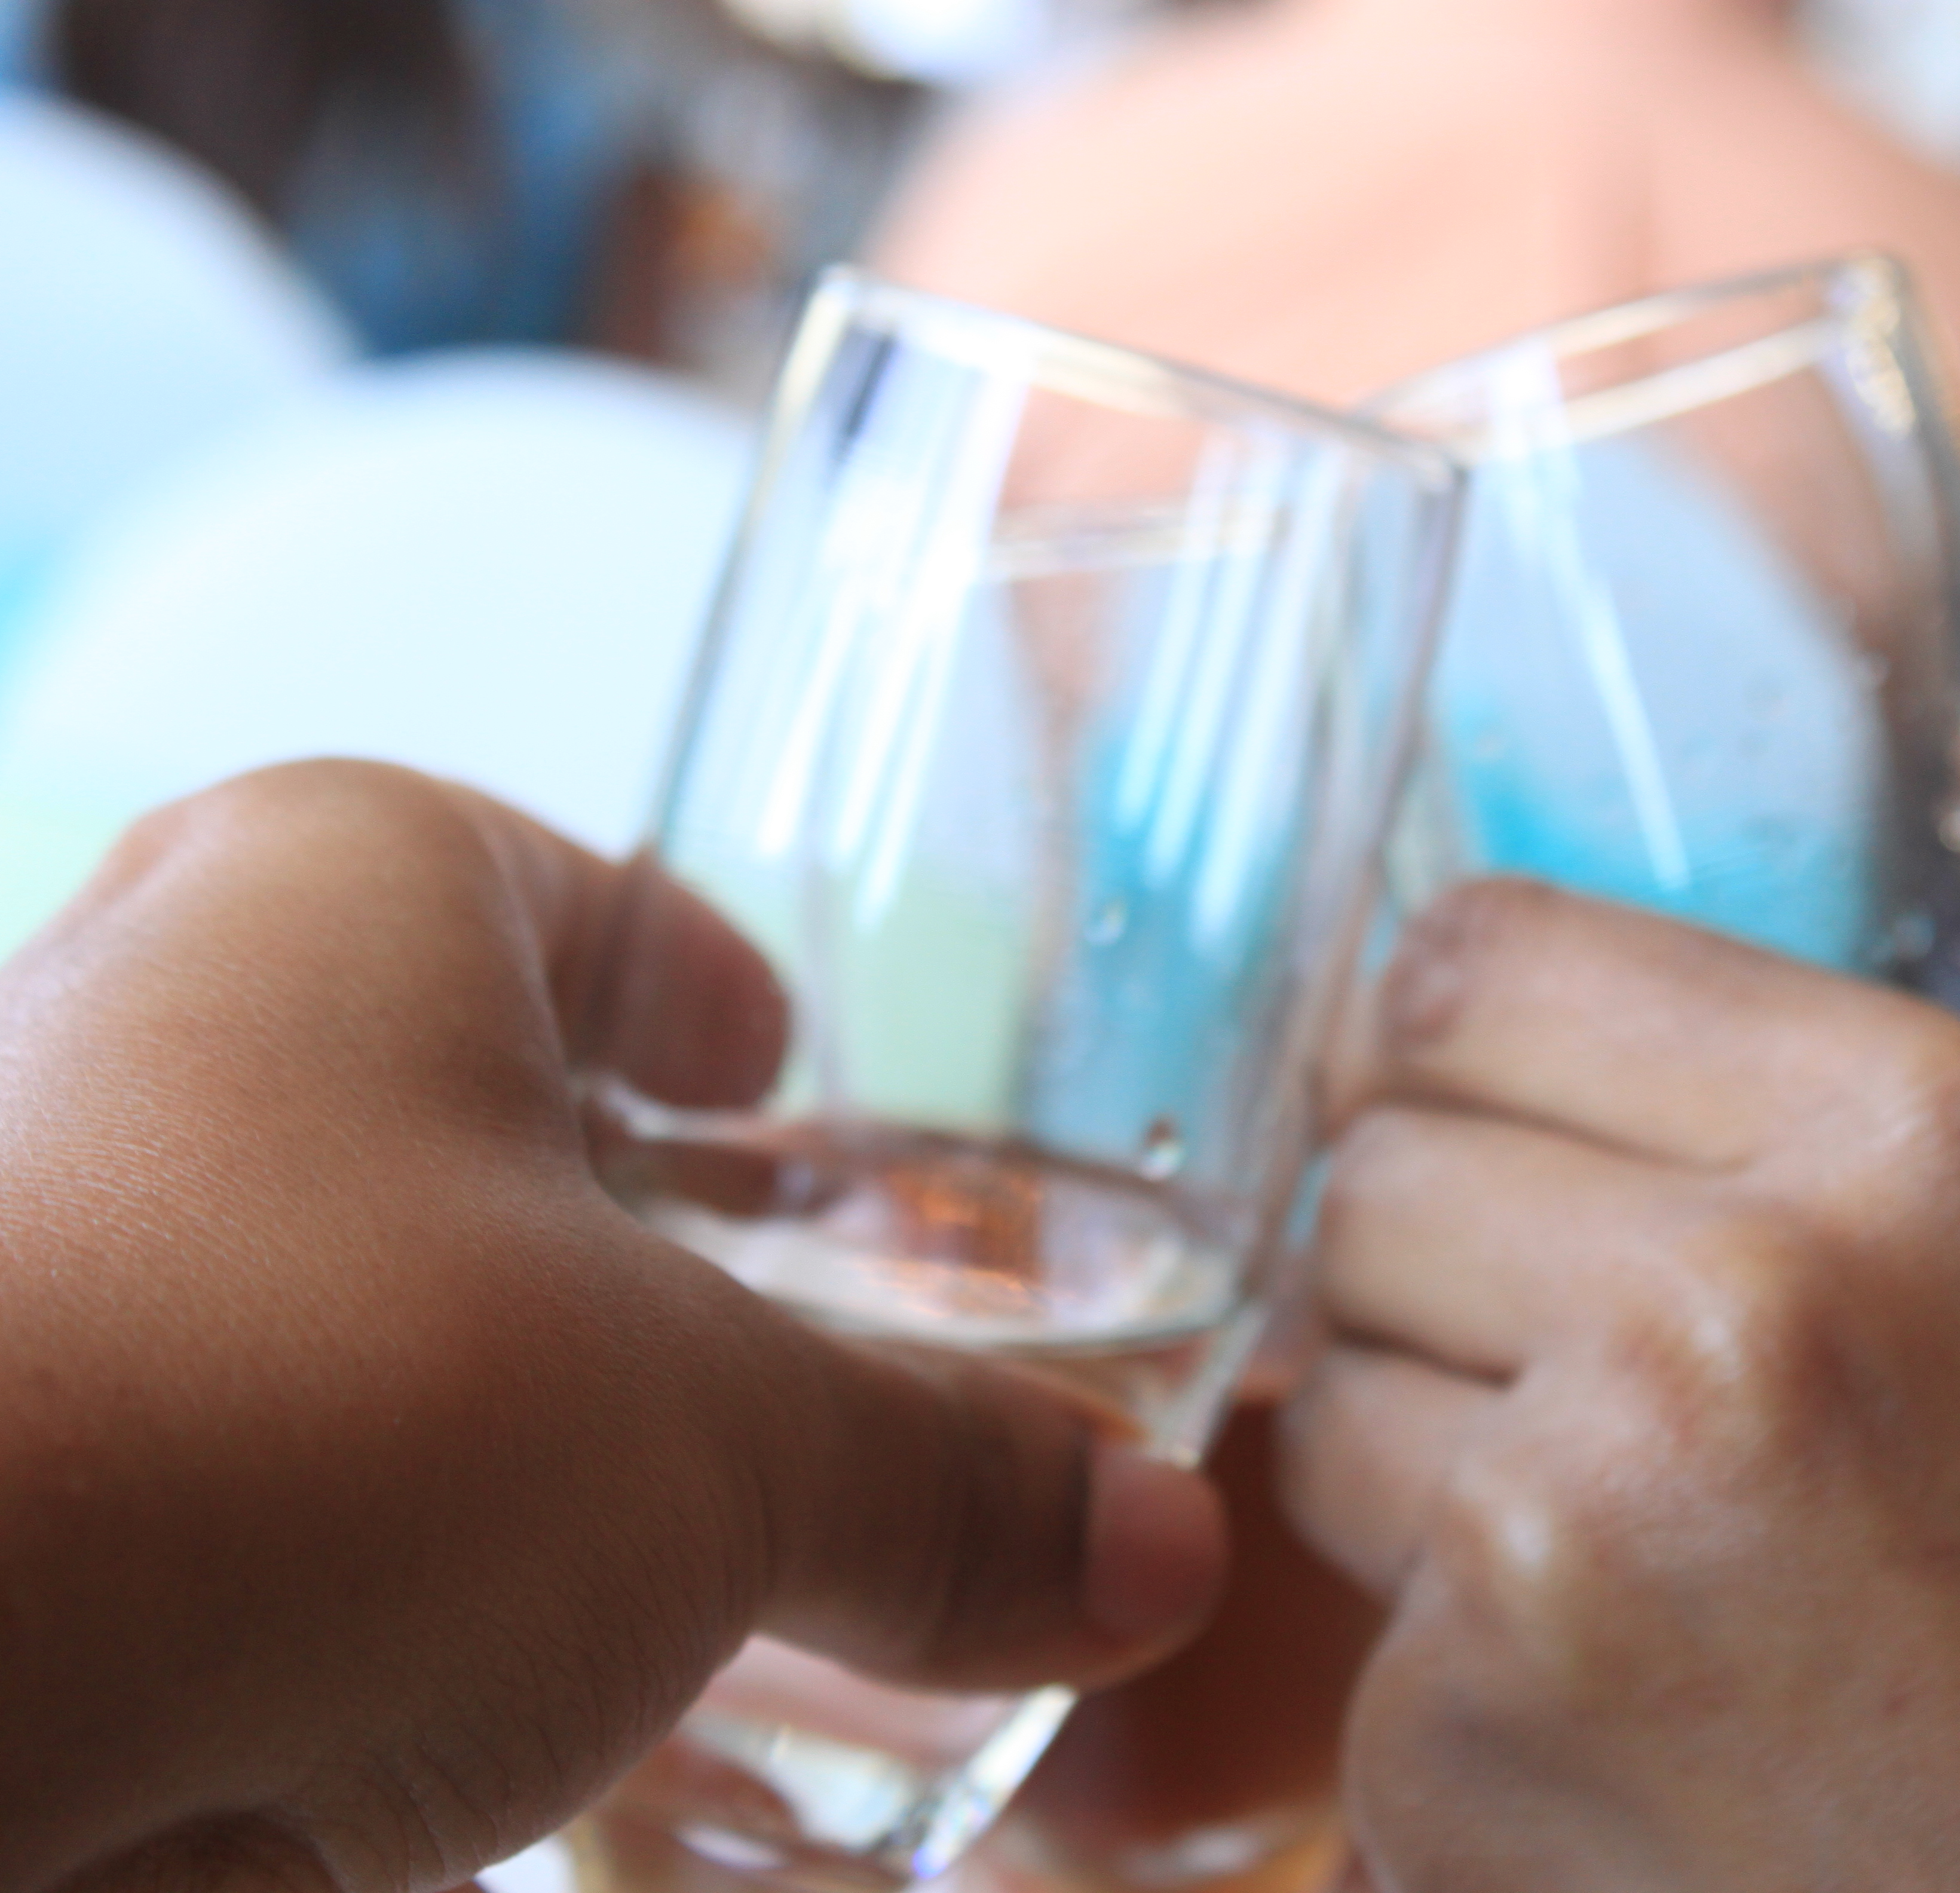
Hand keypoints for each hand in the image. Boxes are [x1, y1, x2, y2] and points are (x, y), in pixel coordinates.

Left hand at [0, 764, 1225, 1891]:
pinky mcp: (53, 1508)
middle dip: (614, 1239)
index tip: (766, 1066)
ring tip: (687, 1556)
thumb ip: (946, 1484)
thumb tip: (1155, 1547)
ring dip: (510, 1443)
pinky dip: (391, 1593)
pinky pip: (262, 1520)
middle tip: (778, 1333)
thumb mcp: (718, 1449)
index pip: (555, 884)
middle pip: (447, 1115)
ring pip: (346, 1333)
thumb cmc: (310, 1416)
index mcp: (332, 905)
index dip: (686, 976)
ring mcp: (70, 1287)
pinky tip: (508, 1693)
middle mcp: (156, 1048)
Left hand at [1281, 871, 1959, 1891]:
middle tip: (1587, 1371)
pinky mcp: (1452, 1741)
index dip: (1463, 1041)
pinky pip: (1357, 1627)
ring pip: (1332, 1393)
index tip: (1504, 1120)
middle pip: (1375, 1169)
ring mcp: (1569, 1531)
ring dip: (1430, 1461)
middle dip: (1445, 1256)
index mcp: (1937, 1150)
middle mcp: (1735, 1306)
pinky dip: (1454, 1676)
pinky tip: (1636, 1740)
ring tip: (1639, 1572)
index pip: (1486, 964)